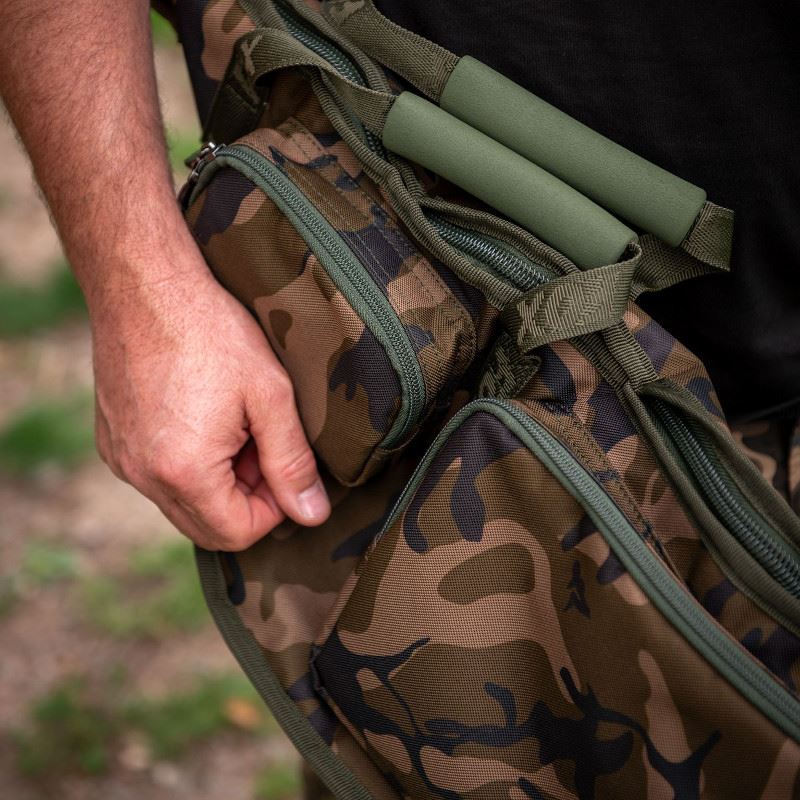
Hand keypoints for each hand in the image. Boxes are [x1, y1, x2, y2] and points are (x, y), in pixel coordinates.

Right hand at [90, 257, 329, 550]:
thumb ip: (293, 463)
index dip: (273, 507)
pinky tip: (203, 417)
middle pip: (208, 527)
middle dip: (246, 498)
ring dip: (219, 481)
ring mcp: (122, 460)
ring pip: (183, 504)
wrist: (144, 284)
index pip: (238, 534)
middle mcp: (143, 477)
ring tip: (235, 424)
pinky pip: (157, 478)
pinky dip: (188, 465)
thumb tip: (313, 515)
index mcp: (183, 472)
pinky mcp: (112, 441)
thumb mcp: (270, 396)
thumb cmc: (212, 331)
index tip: (284, 462)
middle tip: (262, 442)